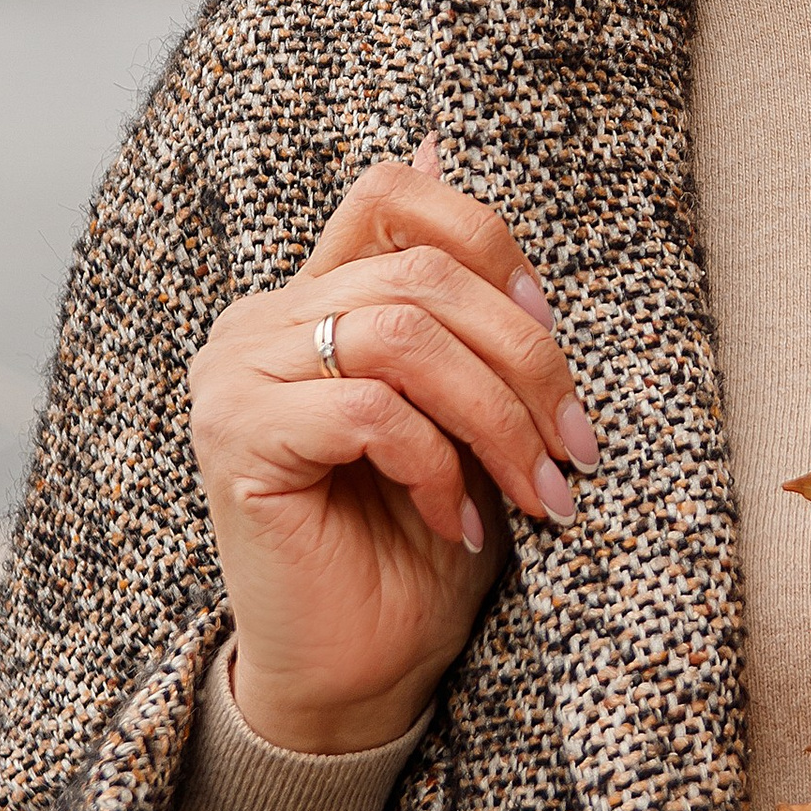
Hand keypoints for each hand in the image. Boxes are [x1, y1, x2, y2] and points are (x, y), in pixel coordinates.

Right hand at [187, 140, 594, 753]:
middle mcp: (258, 323)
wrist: (360, 673)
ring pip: (400, 337)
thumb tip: (440, 137)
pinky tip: (458, 522)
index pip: (390, 193)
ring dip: (495, 418)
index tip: (549, 326)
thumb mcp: (464, 407)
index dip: (487, 240)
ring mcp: (235, 377)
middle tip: (575, 447)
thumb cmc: (419, 544)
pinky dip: (438, 467)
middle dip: (525, 361)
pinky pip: (370, 413)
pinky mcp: (234, 441)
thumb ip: (452, 295)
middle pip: (419, 276)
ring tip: (535, 491)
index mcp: (308, 297)